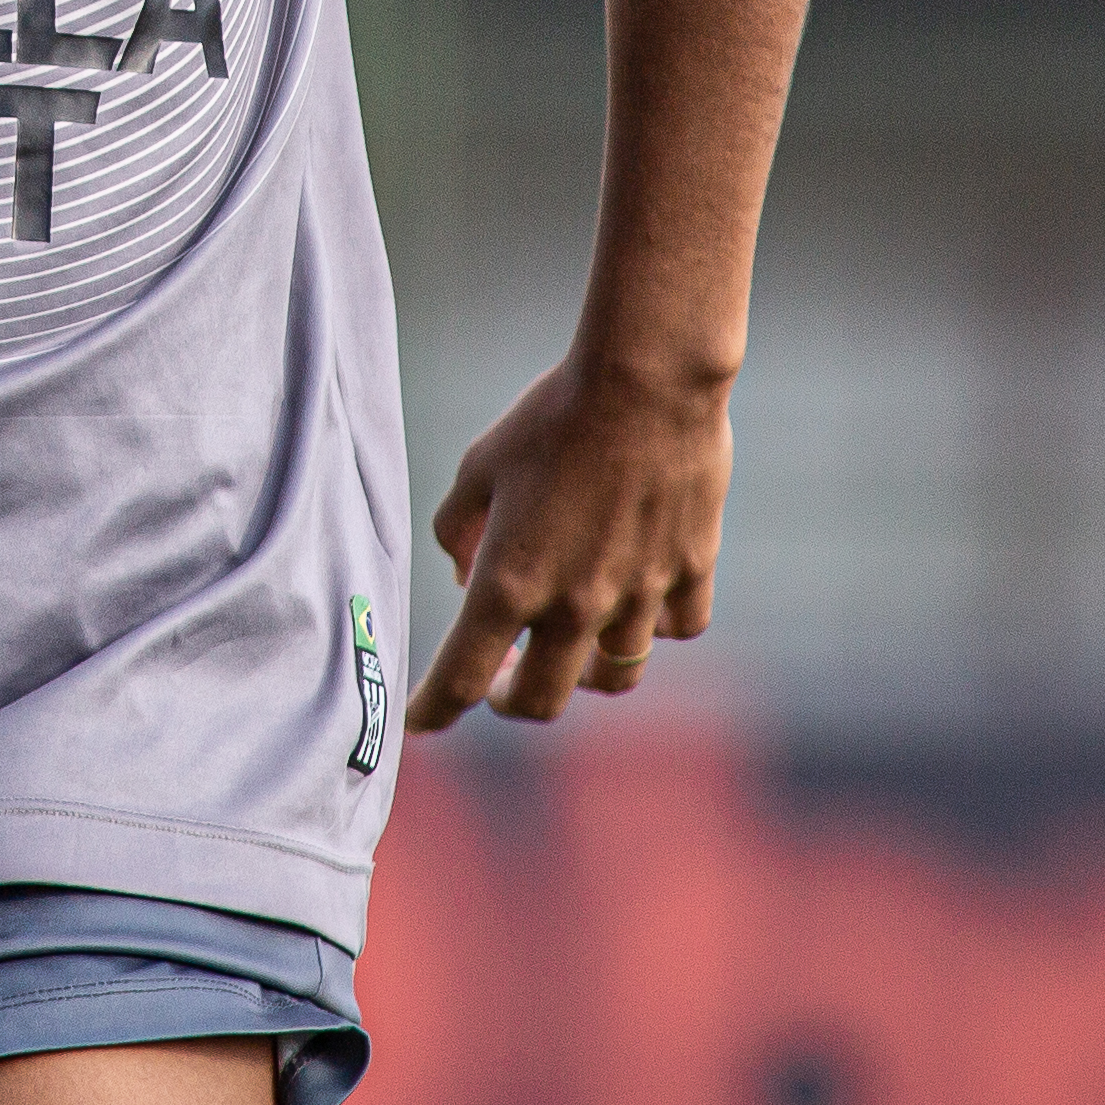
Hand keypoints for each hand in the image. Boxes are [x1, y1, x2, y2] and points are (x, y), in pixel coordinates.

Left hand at [403, 357, 732, 730]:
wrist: (647, 380)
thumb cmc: (550, 416)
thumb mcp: (479, 468)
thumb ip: (460, 532)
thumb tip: (469, 575)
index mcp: (509, 583)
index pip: (457, 678)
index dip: (430, 711)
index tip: (415, 723)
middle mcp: (574, 606)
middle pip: (538, 701)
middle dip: (507, 699)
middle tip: (496, 677)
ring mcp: (638, 596)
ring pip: (613, 678)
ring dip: (582, 669)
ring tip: (568, 638)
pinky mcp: (690, 572)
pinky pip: (673, 629)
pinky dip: (653, 626)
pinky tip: (637, 596)